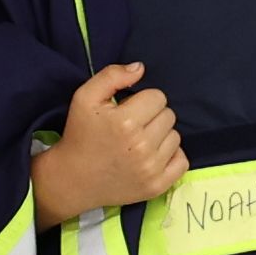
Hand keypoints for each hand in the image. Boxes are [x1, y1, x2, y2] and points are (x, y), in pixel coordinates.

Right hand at [35, 62, 185, 220]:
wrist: (73, 179)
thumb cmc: (80, 135)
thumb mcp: (85, 97)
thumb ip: (112, 76)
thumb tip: (141, 68)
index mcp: (125, 121)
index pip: (158, 97)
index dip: (142, 100)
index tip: (127, 110)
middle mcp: (141, 146)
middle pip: (169, 116)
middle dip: (152, 116)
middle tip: (132, 127)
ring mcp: (150, 169)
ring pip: (175, 137)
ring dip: (160, 136)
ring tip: (138, 142)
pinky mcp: (157, 186)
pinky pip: (182, 162)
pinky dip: (171, 156)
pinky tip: (152, 156)